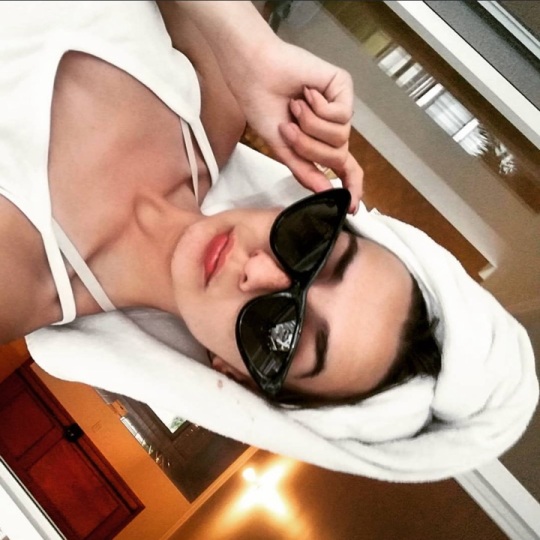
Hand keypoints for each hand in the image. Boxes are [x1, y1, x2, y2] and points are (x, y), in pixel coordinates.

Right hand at [232, 40, 362, 212]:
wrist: (255, 76)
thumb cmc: (264, 107)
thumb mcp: (283, 149)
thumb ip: (305, 172)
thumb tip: (326, 192)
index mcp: (320, 143)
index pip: (344, 169)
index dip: (351, 187)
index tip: (352, 206)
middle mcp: (334, 127)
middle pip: (337, 157)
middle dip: (309, 148)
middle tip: (289, 129)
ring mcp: (340, 108)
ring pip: (340, 137)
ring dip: (311, 126)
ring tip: (295, 107)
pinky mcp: (343, 88)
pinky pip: (341, 115)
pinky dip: (318, 108)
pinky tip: (307, 93)